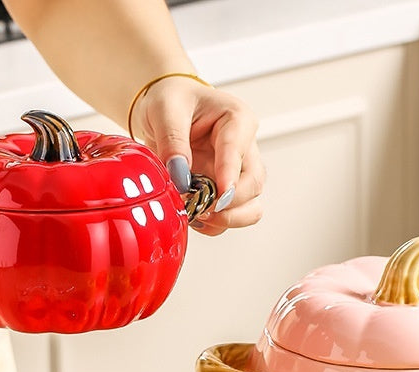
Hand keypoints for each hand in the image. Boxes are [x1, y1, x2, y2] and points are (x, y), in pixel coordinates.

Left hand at [130, 75, 264, 235]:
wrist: (167, 110)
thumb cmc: (173, 100)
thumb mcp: (165, 109)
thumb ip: (172, 141)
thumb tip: (180, 177)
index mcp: (237, 120)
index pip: (238, 152)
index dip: (230, 178)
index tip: (221, 196)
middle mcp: (245, 149)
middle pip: (253, 185)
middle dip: (230, 204)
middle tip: (200, 209)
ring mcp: (238, 173)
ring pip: (251, 205)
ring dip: (227, 218)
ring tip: (198, 216)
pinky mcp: (227, 191)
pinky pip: (231, 215)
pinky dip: (215, 224)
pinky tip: (195, 217)